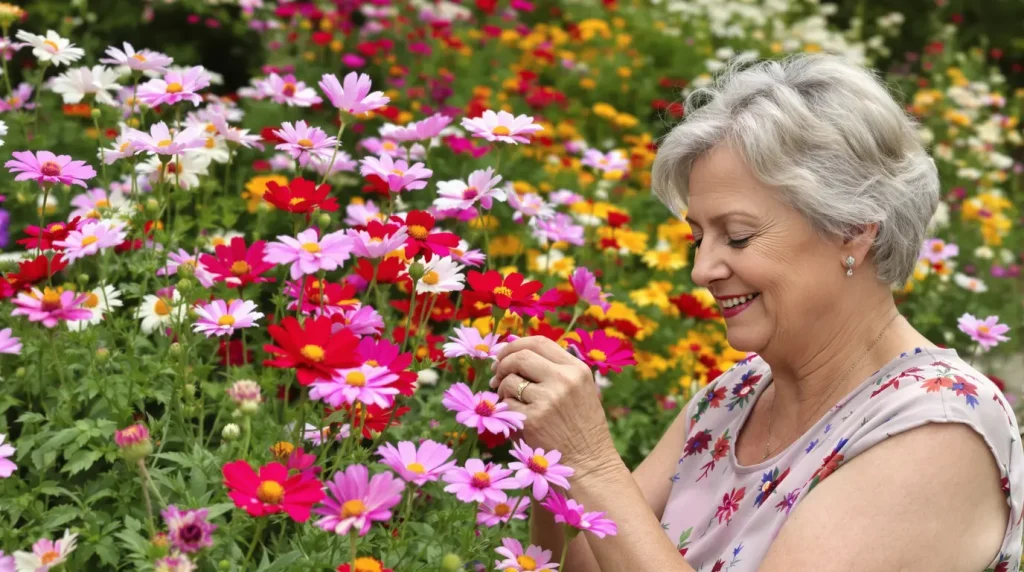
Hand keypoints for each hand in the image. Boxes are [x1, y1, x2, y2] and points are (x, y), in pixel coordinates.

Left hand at [491, 336, 617, 476]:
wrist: (590, 463)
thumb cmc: (581, 427)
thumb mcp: (581, 390)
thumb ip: (555, 370)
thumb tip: (515, 352)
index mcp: (576, 369)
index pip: (539, 342)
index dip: (516, 345)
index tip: (504, 354)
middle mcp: (564, 380)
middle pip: (521, 356)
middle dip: (502, 363)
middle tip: (496, 375)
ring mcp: (548, 399)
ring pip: (509, 380)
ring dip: (503, 389)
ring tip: (513, 402)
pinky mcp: (533, 419)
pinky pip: (507, 404)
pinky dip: (506, 409)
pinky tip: (518, 419)